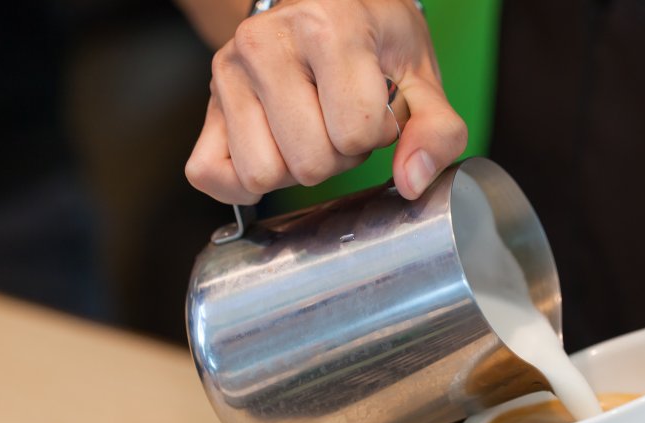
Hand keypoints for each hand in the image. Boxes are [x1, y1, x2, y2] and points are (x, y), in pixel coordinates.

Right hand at [185, 0, 467, 203]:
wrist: (327, 8)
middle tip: (341, 120)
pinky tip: (276, 149)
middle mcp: (267, 42)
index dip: (377, 134)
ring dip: (296, 168)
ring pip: (263, 174)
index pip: (356, 131)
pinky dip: (245, 181)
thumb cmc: (376, 43)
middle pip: (309, 162)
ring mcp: (228, 71)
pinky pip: (211, 174)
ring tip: (312, 128)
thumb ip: (437, 131)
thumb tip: (412, 182)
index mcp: (328, 27)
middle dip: (338, 155)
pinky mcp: (206, 102)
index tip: (376, 106)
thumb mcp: (421, 77)